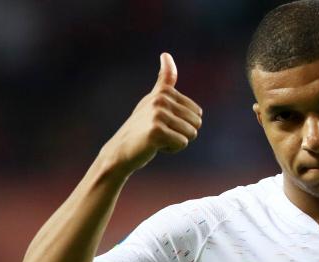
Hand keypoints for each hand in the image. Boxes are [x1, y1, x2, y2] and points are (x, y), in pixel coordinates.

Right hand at [102, 52, 202, 173]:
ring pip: (191, 134)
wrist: (121, 150)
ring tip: (158, 138)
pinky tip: (156, 145)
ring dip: (177, 141)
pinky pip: (182, 143)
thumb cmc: (141, 126)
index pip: (197, 112)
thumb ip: (164, 80)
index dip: (184, 123)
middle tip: (161, 132)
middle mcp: (161, 100)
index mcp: (164, 92)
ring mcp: (158, 115)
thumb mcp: (153, 100)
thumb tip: (166, 54)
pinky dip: (172, 149)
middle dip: (182, 133)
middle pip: (197, 123)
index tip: (165, 122)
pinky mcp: (157, 131)